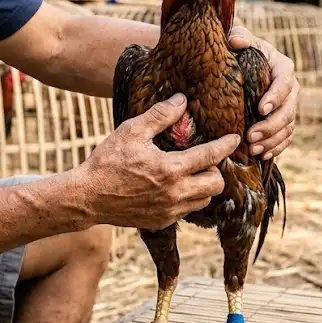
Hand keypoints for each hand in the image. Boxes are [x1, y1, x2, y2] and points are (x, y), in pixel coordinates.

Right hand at [80, 93, 239, 229]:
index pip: (210, 156)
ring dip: (204, 186)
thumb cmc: (107, 161)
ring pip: (204, 201)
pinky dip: (189, 199)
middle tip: (205, 159)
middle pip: (216, 185)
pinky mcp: (161, 222)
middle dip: (216, 170)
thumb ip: (160, 115)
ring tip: (192, 173)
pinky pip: (187, 212)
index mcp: (170, 169)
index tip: (235, 138)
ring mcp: (169, 211)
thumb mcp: (132, 131)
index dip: (226, 145)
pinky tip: (176, 187)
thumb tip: (182, 100)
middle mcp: (175, 194)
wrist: (87, 197)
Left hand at [228, 27, 298, 159]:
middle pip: (288, 110)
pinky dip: (276, 148)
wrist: (244, 64)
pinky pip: (286, 138)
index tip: (260, 109)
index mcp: (282, 68)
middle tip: (250, 136)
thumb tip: (237, 41)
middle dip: (270, 126)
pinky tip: (262, 156)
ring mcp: (288, 107)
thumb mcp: (240, 39)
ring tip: (253, 149)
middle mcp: (290, 89)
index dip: (275, 97)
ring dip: (272, 141)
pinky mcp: (283, 121)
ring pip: (288, 128)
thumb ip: (240, 37)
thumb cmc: (242, 50)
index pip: (283, 83)